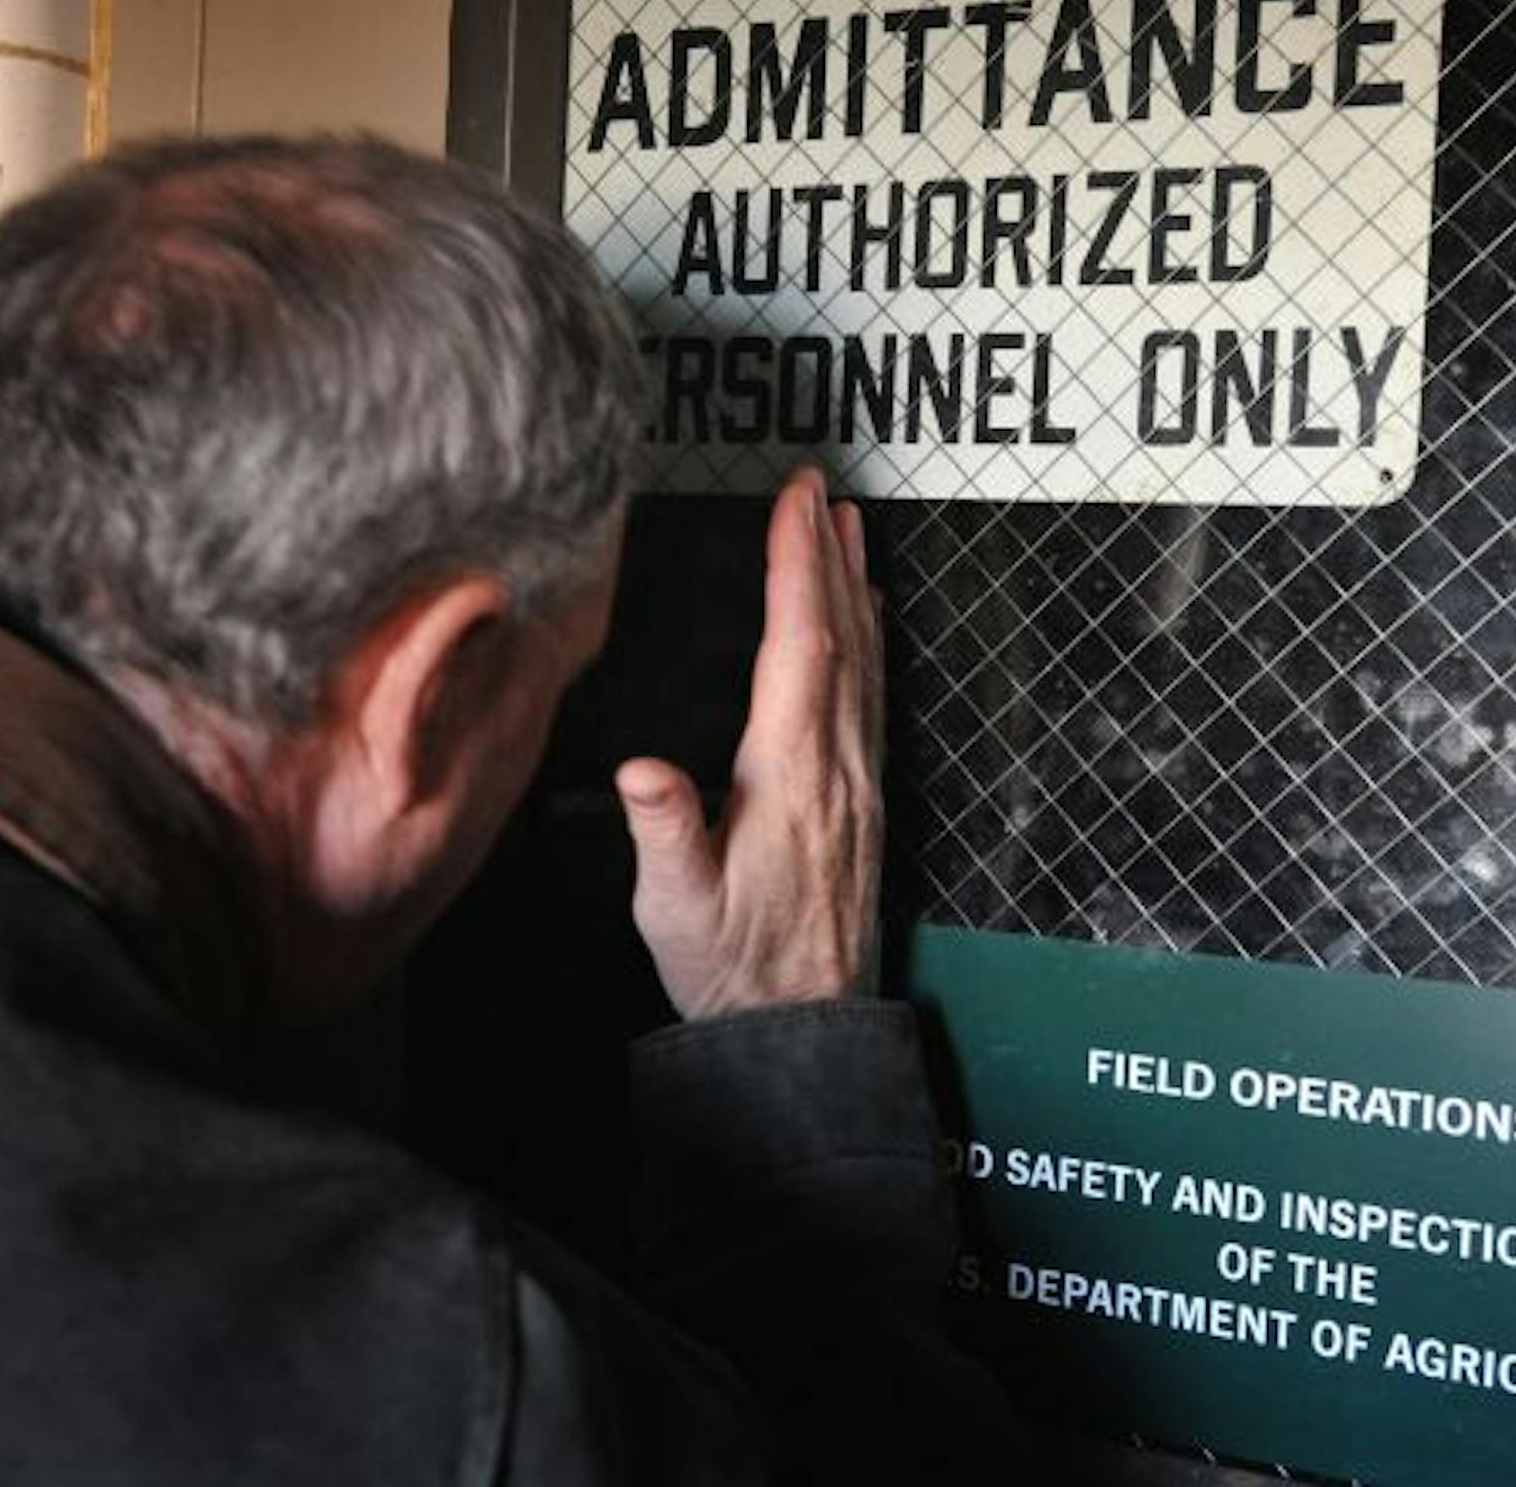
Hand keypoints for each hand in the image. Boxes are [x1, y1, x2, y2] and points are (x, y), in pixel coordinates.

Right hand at [615, 468, 883, 1016]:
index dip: (796, 567)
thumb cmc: (733, 965)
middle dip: (826, 555)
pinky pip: (872, 696)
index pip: (800, 647)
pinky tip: (862, 624)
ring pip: (866, 662)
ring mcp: (859, 780)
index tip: (794, 503)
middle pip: (841, 637)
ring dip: (855, 589)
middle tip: (819, 489)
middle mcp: (838, 766)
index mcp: (790, 776)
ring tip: (847, 530)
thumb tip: (642, 770)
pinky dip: (868, 642)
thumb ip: (665, 832)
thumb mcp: (677, 907)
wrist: (802, 1025)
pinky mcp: (863, 799)